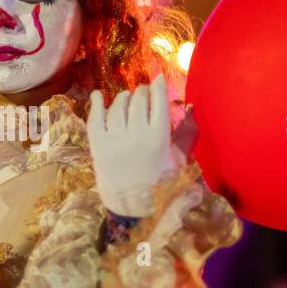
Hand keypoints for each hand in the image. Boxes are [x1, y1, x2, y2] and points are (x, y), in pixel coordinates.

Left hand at [87, 74, 176, 216]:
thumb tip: (191, 109)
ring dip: (124, 98)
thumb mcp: (178, 162)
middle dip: (142, 92)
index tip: (158, 78)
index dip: (158, 86)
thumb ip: (184, 137)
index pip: (159, 102)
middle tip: (143, 93)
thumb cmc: (160, 186)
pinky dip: (97, 103)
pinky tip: (99, 96)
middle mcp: (136, 135)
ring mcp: (115, 140)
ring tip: (128, 98)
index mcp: (158, 139)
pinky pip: (95, 118)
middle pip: (138, 100)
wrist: (132, 209)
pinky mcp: (97, 146)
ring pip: (118, 106)